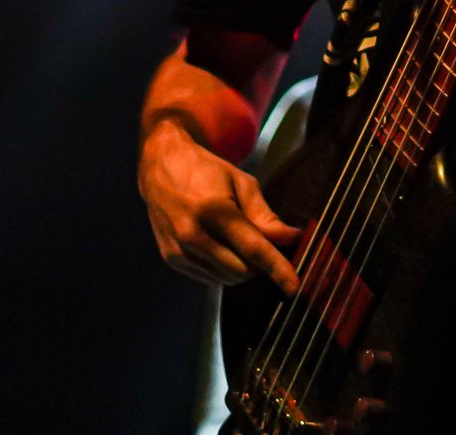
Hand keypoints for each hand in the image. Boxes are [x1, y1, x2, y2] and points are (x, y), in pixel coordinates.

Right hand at [139, 119, 301, 295]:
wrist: (162, 168)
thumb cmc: (206, 172)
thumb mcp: (242, 183)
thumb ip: (266, 216)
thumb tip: (292, 239)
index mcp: (213, 209)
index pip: (252, 247)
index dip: (277, 268)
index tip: (293, 286)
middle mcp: (192, 234)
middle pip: (242, 270)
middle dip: (260, 264)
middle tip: (264, 244)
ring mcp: (179, 249)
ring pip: (227, 279)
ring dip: (243, 268)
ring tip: (238, 239)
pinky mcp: (172, 259)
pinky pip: (211, 278)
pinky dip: (224, 269)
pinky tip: (221, 245)